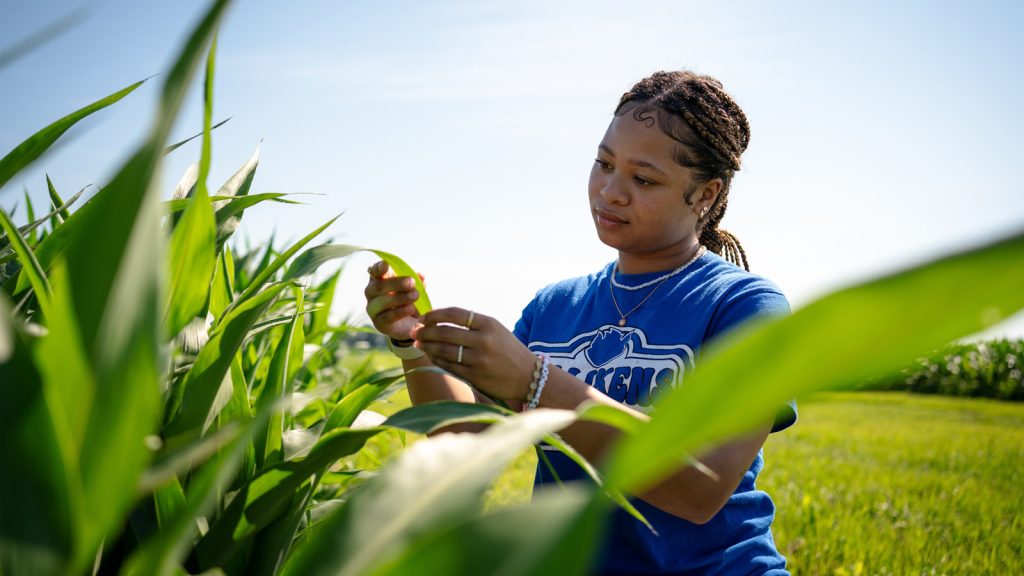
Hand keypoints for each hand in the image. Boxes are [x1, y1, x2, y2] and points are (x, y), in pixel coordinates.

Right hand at [364, 261, 422, 340]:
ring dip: (400, 297)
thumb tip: (421, 276)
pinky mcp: (379, 323)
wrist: (410, 324)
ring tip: (415, 296)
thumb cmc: (409, 300)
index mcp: (378, 280)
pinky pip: (388, 316)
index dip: (379, 268)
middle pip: (378, 286)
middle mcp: (372, 293)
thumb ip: (418, 282)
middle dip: (396, 283)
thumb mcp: (415, 288)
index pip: (375, 271)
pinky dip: (400, 311)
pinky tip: (411, 308)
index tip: (386, 265)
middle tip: (412, 283)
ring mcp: (373, 309)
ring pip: (382, 301)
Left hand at [412, 307, 536, 402]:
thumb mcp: (495, 330)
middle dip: (425, 331)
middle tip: (415, 331)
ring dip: (427, 347)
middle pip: (444, 332)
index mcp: (488, 324)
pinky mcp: (475, 376)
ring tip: (419, 344)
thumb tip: (439, 321)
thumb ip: (472, 325)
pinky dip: (436, 360)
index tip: (423, 317)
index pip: (454, 314)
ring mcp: (478, 359)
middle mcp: (483, 340)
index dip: (434, 314)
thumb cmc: (508, 350)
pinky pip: (449, 366)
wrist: (528, 376)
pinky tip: (431, 356)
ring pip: (443, 351)